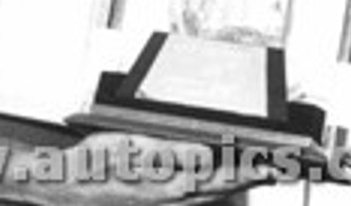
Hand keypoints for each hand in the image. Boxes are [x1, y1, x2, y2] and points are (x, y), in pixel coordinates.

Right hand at [25, 131, 275, 205]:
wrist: (67, 189)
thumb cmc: (93, 167)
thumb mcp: (130, 149)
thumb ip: (170, 153)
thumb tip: (206, 155)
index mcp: (170, 182)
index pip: (221, 174)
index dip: (249, 168)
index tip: (273, 161)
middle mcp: (173, 196)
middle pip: (222, 186)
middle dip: (253, 177)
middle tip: (283, 168)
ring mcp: (166, 201)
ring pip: (211, 193)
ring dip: (238, 183)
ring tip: (263, 173)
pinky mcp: (158, 200)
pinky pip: (195, 197)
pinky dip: (214, 189)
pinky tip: (217, 184)